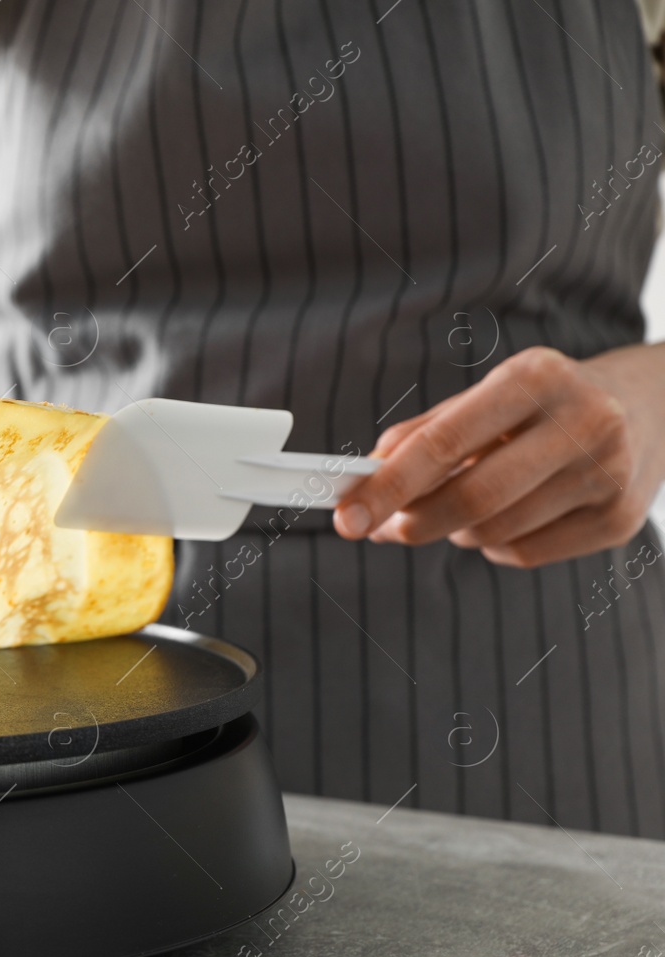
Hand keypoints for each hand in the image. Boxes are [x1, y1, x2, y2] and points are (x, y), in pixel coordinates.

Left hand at [333, 345, 664, 566]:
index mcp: (538, 378)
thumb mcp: (492, 392)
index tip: (347, 516)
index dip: (388, 486)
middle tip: (383, 528)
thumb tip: (369, 471)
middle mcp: (583, 422)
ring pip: (493, 533)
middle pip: (472, 498)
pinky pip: (525, 555)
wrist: (656, 403)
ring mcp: (609, 475)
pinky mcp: (618, 520)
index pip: (445, 443)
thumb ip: (429, 429)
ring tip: (462, 504)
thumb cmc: (551, 399)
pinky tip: (510, 515)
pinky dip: (495, 545)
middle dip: (413, 522)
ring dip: (455, 531)